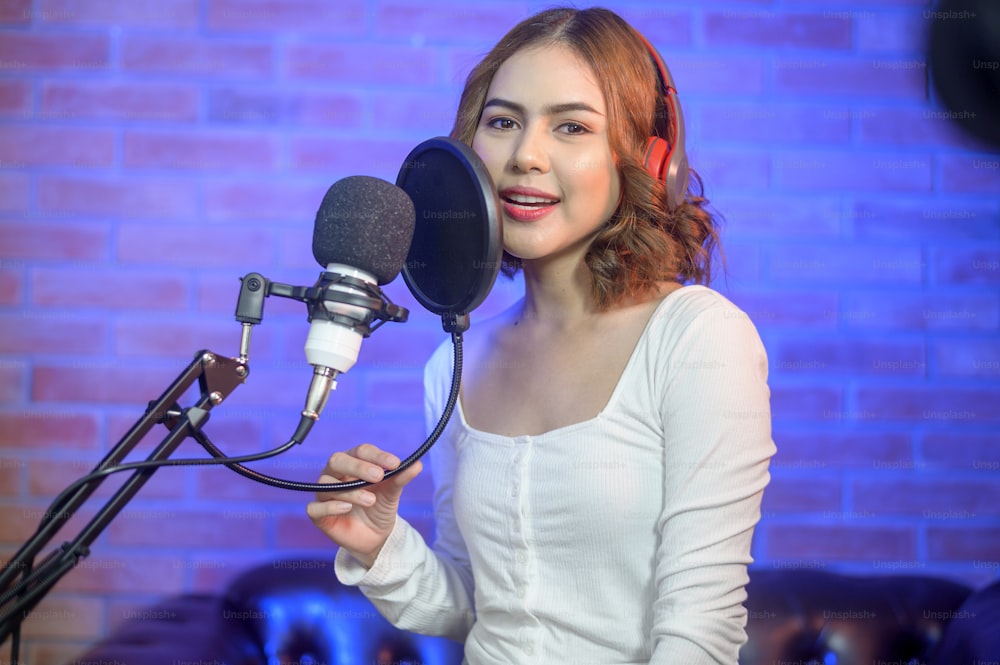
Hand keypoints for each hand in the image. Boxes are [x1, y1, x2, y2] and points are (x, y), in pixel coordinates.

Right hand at [306, 443, 422, 567]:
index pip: (361, 451)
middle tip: (378, 476)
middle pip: (337, 460)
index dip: (377, 456)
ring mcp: (324, 493)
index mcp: (353, 462)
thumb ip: (401, 477)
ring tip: (371, 500)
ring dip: (350, 491)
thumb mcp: (392, 493)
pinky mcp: (318, 515)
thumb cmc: (380, 507)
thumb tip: (417, 464)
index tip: (395, 463)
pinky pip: (315, 507)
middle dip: (358, 467)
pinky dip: (330, 506)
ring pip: (327, 483)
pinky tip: (347, 508)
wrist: (375, 536)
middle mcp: (335, 474)